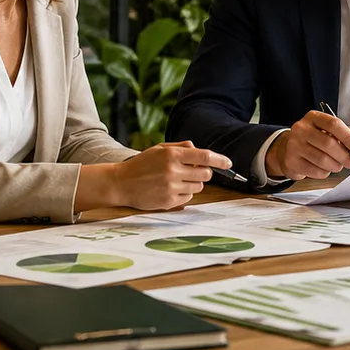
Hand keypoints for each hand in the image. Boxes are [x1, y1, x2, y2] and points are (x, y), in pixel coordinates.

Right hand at [110, 141, 230, 210]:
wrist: (120, 183)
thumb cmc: (141, 164)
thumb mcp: (159, 149)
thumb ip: (181, 147)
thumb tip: (198, 149)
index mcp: (172, 154)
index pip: (204, 156)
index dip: (220, 159)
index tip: (229, 163)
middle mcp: (173, 170)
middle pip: (205, 174)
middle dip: (204, 173)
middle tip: (193, 172)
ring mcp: (171, 187)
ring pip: (198, 187)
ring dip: (194, 184)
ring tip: (178, 180)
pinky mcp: (168, 202)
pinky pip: (188, 199)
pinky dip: (185, 195)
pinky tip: (171, 190)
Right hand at [268, 111, 349, 179]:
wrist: (287, 149)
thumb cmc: (311, 139)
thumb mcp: (326, 130)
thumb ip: (343, 132)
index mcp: (313, 117)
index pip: (333, 124)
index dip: (348, 136)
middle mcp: (301, 129)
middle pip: (328, 143)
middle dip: (344, 155)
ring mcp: (294, 145)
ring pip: (322, 159)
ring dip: (335, 166)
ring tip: (338, 165)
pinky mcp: (291, 161)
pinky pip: (314, 171)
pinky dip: (324, 173)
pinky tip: (325, 169)